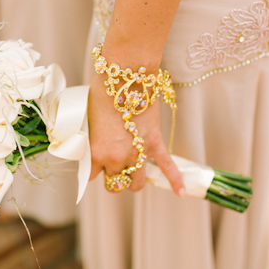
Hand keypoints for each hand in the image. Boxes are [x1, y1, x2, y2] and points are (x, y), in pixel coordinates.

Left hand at [88, 71, 184, 195]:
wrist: (125, 75)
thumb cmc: (102, 91)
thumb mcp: (87, 117)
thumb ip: (90, 135)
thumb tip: (89, 140)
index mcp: (96, 152)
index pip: (90, 176)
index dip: (92, 169)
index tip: (93, 163)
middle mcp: (116, 158)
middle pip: (114, 184)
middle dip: (113, 177)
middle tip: (112, 166)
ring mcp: (137, 153)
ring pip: (136, 183)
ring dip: (133, 181)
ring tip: (132, 174)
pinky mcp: (154, 143)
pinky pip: (167, 166)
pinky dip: (175, 180)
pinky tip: (181, 192)